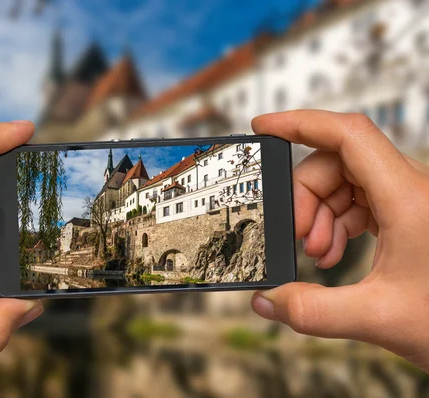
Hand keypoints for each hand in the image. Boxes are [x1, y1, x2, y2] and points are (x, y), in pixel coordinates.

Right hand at [250, 110, 428, 371]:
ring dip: (320, 213)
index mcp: (408, 199)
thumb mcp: (378, 319)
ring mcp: (409, 198)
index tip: (264, 127)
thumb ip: (313, 311)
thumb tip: (268, 300)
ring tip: (318, 253)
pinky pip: (359, 200)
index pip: (348, 135)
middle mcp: (411, 188)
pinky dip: (336, 222)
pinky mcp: (406, 212)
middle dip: (305, 196)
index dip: (300, 123)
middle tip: (296, 235)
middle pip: (337, 162)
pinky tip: (332, 253)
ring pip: (345, 181)